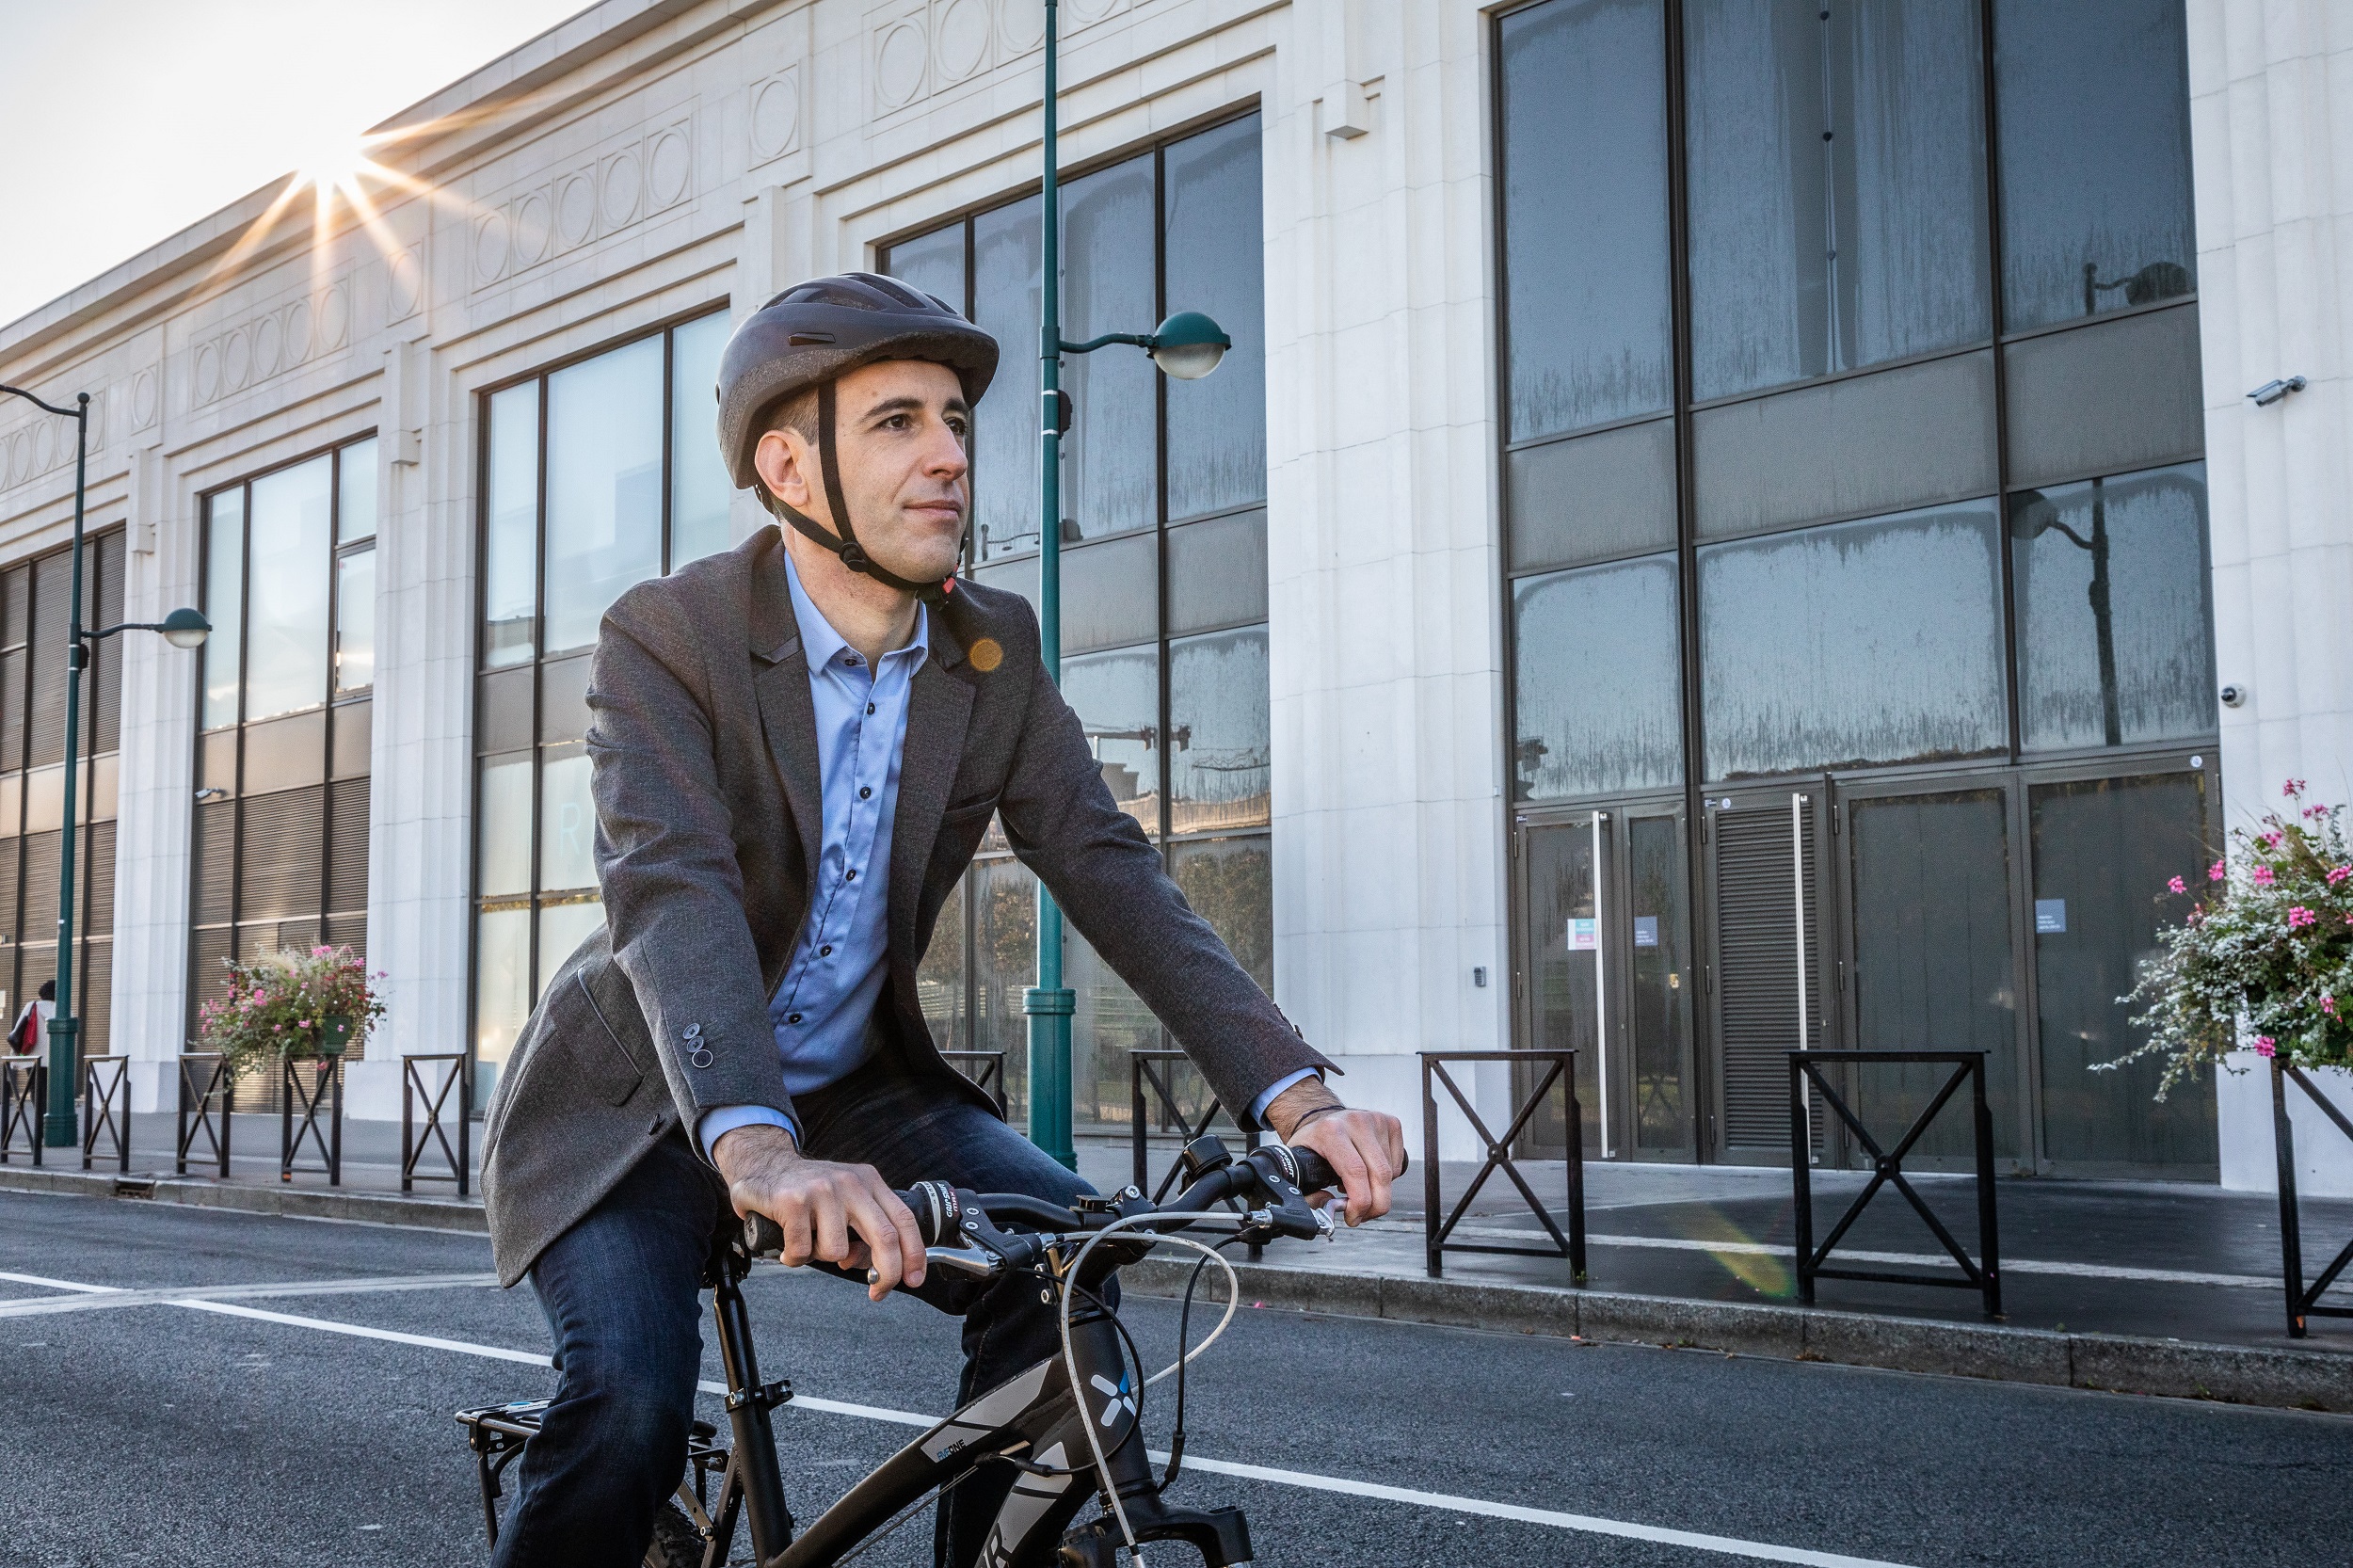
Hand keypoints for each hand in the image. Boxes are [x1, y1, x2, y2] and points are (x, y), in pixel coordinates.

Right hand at [712, 1124, 925, 1300]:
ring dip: (821, 1258)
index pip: (903, 1219)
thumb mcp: (846, 1199)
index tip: (914, 1280)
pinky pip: (803, 1251)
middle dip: (887, 1274)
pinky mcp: (794, 1201)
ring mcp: (823, 1191)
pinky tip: (789, 1243)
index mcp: (869, 1182)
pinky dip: (794, 1257)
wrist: (764, 1164)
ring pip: (837, 1252)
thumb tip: (870, 1266)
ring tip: (809, 1241)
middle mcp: (851, 1183)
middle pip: (884, 1237)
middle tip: (878, 1292)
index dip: (914, 1254)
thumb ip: (864, 1229)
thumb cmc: (808, 1190)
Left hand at [1265, 1080, 1404, 1227]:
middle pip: (1379, 1175)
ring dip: (1379, 1192)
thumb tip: (1327, 1208)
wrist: (1324, 1118)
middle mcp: (1356, 1122)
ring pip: (1391, 1173)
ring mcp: (1376, 1120)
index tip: (1353, 1216)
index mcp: (1331, 1131)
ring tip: (1360, 1190)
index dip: (1359, 1202)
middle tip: (1362, 1216)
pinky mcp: (1391, 1123)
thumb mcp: (1300, 1165)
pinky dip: (1388, 1178)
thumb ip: (1308, 1193)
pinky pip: (1398, 1164)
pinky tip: (1370, 1173)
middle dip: (1375, 1206)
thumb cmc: (1314, 1143)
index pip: (1355, 1172)